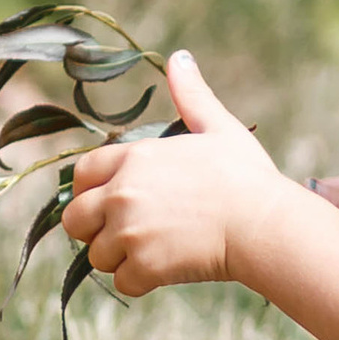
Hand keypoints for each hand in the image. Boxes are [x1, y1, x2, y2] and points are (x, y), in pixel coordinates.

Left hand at [62, 50, 290, 296]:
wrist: (264, 223)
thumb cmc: (246, 175)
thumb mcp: (218, 127)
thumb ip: (191, 94)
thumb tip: (180, 57)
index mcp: (134, 158)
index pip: (80, 174)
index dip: (90, 190)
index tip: (110, 200)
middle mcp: (122, 193)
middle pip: (74, 220)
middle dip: (95, 229)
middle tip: (128, 232)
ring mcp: (130, 232)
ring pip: (97, 256)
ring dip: (120, 258)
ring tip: (156, 250)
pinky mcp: (144, 266)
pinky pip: (123, 282)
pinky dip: (140, 281)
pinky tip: (167, 269)